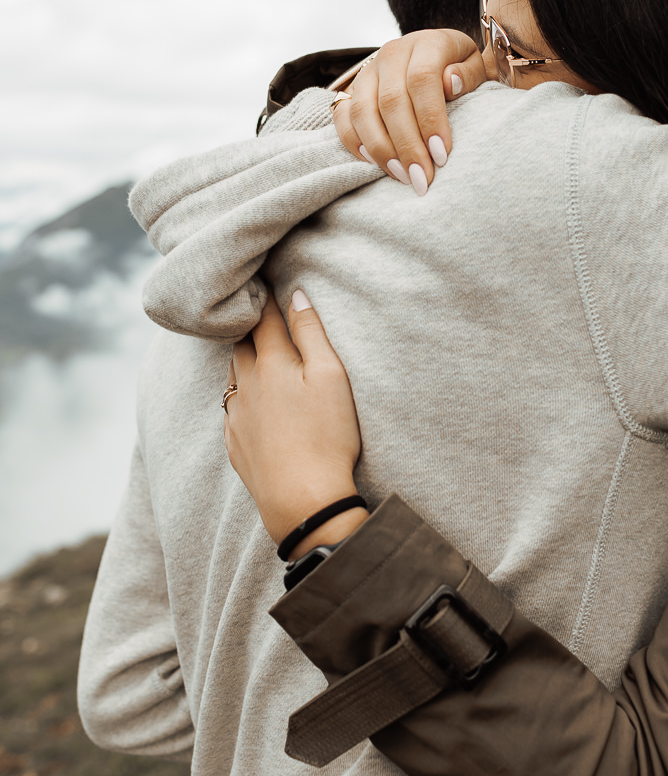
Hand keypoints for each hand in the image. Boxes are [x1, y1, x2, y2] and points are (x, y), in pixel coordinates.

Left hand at [223, 290, 367, 558]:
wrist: (303, 501)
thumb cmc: (326, 436)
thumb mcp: (331, 377)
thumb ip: (311, 333)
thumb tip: (296, 295)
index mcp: (271, 363)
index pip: (264, 317)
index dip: (265, 294)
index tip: (263, 274)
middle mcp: (246, 384)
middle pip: (241, 341)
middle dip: (246, 321)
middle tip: (252, 303)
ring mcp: (236, 415)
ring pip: (232, 372)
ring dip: (240, 354)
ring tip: (248, 342)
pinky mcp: (235, 443)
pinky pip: (230, 406)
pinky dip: (238, 391)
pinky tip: (247, 395)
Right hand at [332, 29, 488, 190]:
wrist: (433, 56)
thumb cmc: (459, 68)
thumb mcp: (475, 65)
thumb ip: (469, 74)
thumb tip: (451, 83)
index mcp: (425, 44)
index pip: (422, 79)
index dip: (430, 119)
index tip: (441, 154)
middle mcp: (391, 54)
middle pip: (391, 100)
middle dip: (407, 145)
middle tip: (422, 178)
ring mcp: (368, 72)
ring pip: (362, 110)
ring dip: (381, 149)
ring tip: (402, 177)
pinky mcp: (351, 89)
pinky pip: (343, 117)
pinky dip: (354, 142)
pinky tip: (374, 164)